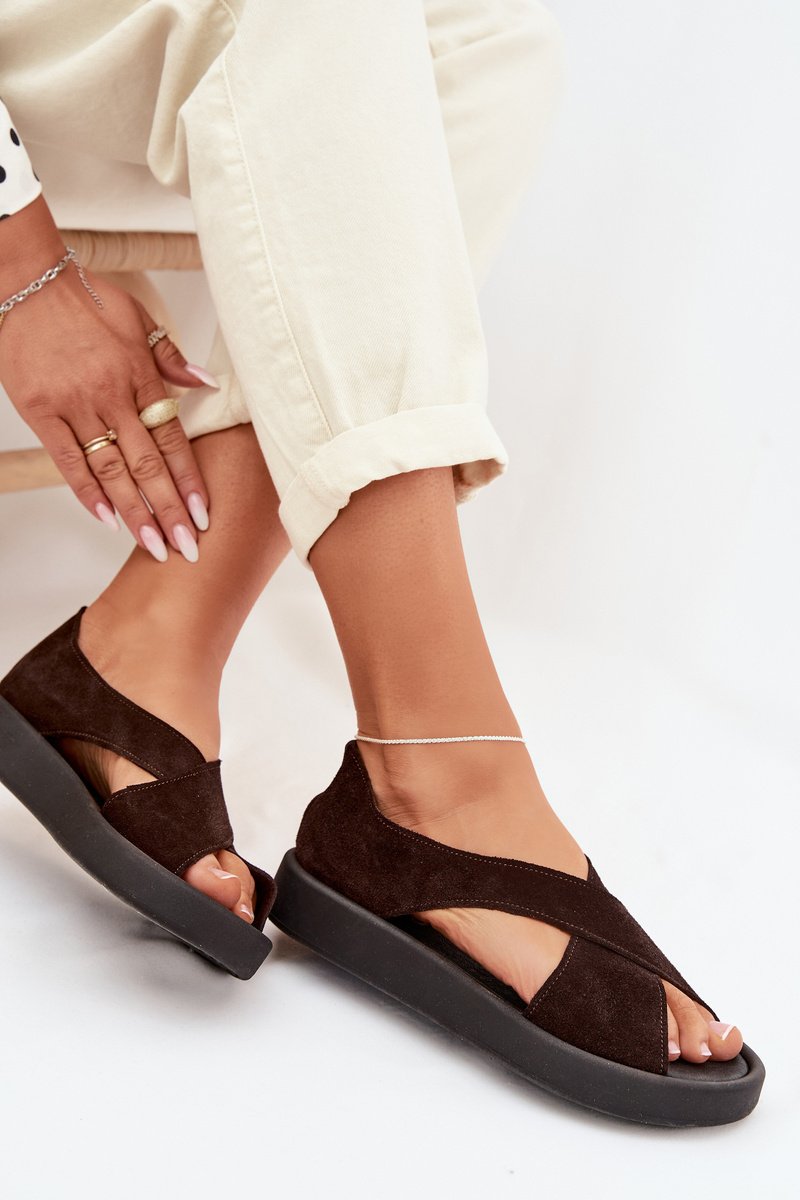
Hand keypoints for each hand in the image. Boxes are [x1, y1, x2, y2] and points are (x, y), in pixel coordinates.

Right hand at [0, 200, 214, 561]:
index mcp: (139, 375)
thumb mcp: (139, 319)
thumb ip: (170, 358)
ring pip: (111, 469)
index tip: (205, 513)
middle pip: (147, 463)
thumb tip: (206, 384)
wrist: (29, 281)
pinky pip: (67, 460)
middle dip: (170, 509)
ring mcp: (74, 404)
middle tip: (188, 546)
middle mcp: (111, 394)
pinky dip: (87, 492)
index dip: (189, 479)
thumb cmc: (86, 300)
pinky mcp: (41, 411)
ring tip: (154, 544)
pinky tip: (107, 519)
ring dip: (135, 511)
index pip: (172, 438)